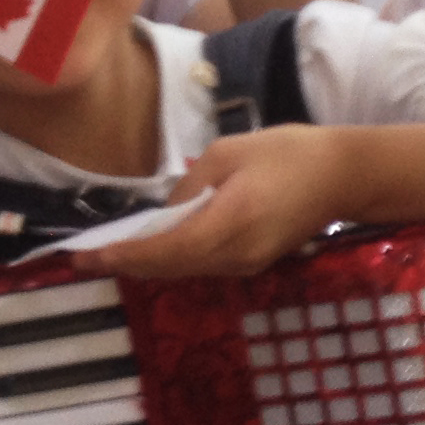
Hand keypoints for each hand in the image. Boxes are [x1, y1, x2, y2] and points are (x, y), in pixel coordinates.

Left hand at [72, 126, 354, 277]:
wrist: (343, 175)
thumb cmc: (285, 154)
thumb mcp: (226, 155)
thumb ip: (188, 189)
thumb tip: (163, 216)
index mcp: (230, 223)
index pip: (166, 250)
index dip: (124, 255)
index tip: (86, 257)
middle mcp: (236, 254)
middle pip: (169, 267)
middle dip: (124, 263)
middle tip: (81, 258)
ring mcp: (247, 264)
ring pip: (184, 270)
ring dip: (144, 264)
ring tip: (104, 254)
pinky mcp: (252, 263)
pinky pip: (201, 265)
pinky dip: (169, 260)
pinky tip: (146, 249)